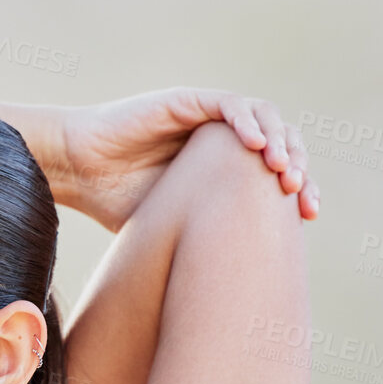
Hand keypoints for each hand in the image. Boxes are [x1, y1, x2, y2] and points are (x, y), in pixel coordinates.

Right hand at [55, 87, 317, 231]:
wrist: (74, 171)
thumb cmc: (112, 202)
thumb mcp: (171, 225)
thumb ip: (204, 234)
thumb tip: (235, 281)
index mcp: (223, 166)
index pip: (277, 170)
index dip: (300, 190)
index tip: (307, 217)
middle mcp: (220, 139)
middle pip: (281, 141)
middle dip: (298, 167)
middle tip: (299, 196)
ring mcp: (206, 117)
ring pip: (264, 118)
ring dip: (279, 142)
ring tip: (281, 171)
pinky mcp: (188, 102)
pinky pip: (229, 105)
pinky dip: (247, 122)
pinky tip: (255, 146)